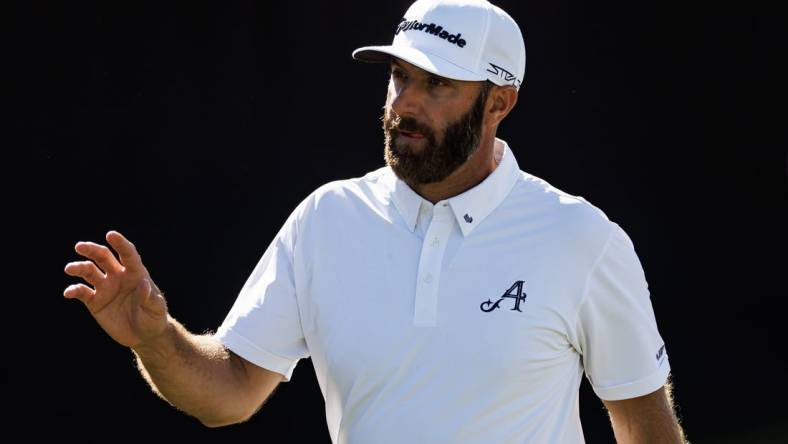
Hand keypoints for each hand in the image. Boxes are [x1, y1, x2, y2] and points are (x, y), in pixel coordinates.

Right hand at [64, 231, 168, 347]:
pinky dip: (74, 290)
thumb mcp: (156, 309)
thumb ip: (150, 297)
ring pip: (89, 272)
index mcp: (136, 273)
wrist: (143, 335)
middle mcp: (118, 276)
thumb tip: (143, 284)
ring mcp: (105, 288)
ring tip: (69, 269)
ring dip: (79, 268)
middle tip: (80, 247)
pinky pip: (82, 292)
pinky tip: (68, 292)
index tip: (110, 235)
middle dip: (92, 250)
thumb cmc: (154, 318)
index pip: (128, 254)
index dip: (120, 244)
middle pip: (103, 257)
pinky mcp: (95, 302)